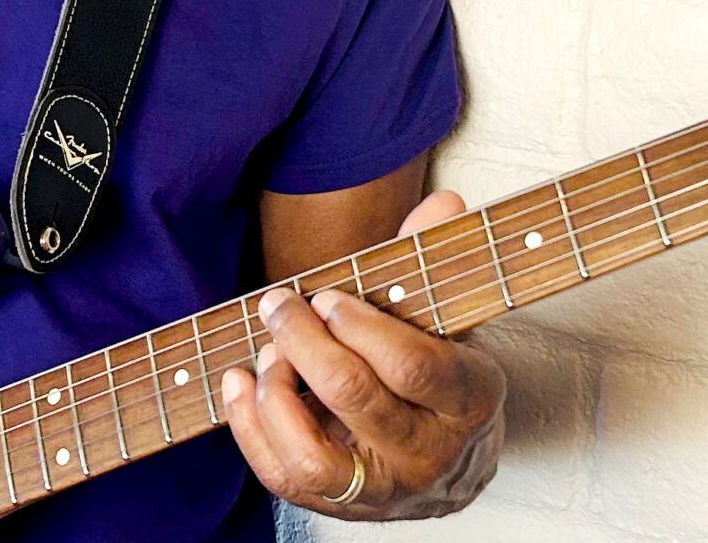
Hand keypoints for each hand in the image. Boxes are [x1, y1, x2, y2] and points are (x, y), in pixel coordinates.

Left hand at [220, 190, 506, 519]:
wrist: (452, 460)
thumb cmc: (440, 372)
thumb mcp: (446, 319)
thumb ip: (432, 261)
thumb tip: (441, 202)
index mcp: (467, 399)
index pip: (413, 364)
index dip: (361, 325)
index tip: (327, 297)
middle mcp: (427, 453)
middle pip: (355, 396)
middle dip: (305, 341)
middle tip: (281, 304)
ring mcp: (381, 489)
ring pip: (312, 457)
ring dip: (275, 393)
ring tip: (266, 351)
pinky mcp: (338, 507)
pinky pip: (282, 478)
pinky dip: (250, 429)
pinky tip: (240, 383)